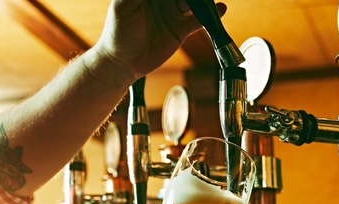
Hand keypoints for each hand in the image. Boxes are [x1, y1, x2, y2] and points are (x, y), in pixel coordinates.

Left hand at [95, 0, 226, 77]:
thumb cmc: (118, 32)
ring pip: (193, 2)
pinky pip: (199, 20)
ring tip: (208, 1)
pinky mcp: (181, 29)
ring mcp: (173, 13)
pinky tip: (220, 9)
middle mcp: (162, 0)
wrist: (123, 62)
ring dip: (203, 1)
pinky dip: (211, 15)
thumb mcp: (124, 6)